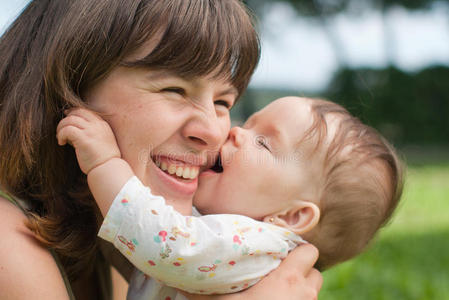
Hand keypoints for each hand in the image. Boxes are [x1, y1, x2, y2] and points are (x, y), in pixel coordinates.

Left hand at [56, 108, 120, 173]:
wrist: (108, 169)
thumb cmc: (103, 160)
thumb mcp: (101, 142)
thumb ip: (90, 134)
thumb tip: (72, 132)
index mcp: (103, 125)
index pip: (86, 111)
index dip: (74, 113)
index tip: (66, 118)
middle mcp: (97, 125)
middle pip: (77, 112)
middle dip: (66, 118)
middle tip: (60, 129)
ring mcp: (91, 131)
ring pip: (70, 119)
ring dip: (61, 127)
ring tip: (60, 138)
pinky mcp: (83, 138)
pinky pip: (67, 130)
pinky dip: (61, 135)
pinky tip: (61, 143)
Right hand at [180, 244, 321, 299]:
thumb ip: (201, 287)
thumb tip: (177, 276)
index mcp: (288, 280)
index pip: (310, 251)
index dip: (297, 250)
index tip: (279, 252)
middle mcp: (304, 294)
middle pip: (315, 271)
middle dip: (301, 270)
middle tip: (279, 272)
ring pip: (312, 291)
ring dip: (300, 289)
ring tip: (276, 291)